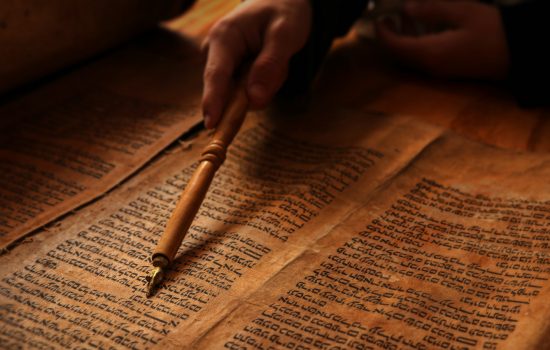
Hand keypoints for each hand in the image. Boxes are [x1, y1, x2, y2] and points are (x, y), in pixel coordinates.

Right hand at [202, 0, 311, 127]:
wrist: (281, 2)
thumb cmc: (283, 12)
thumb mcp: (285, 34)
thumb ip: (270, 65)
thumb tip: (254, 99)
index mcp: (224, 37)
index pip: (216, 75)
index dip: (214, 102)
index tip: (211, 124)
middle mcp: (215, 51)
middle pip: (231, 90)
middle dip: (260, 87)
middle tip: (281, 64)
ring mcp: (222, 64)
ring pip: (242, 94)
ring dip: (266, 83)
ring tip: (278, 58)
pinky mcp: (230, 73)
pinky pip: (248, 91)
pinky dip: (265, 83)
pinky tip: (272, 64)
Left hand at [375, 0, 508, 79]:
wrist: (520, 54)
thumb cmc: (494, 31)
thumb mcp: (463, 12)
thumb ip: (432, 10)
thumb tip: (407, 8)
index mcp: (431, 53)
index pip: (394, 47)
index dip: (382, 33)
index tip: (380, 18)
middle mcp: (431, 67)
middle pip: (400, 54)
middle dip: (391, 35)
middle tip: (389, 16)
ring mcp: (440, 71)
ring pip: (411, 57)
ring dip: (405, 38)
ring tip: (407, 17)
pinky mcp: (449, 71)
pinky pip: (424, 59)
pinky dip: (417, 44)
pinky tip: (426, 28)